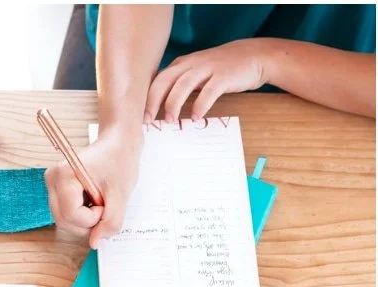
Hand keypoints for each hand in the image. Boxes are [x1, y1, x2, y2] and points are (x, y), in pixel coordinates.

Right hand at [44, 126, 142, 247]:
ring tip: (100, 202)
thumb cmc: (120, 161)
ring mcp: (52, 186)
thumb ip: (110, 221)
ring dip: (86, 221)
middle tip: (105, 207)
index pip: (71, 215)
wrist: (118, 145)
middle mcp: (52, 180)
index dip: (92, 219)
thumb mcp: (121, 194)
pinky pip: (67, 215)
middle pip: (64, 221)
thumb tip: (95, 243)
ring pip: (64, 221)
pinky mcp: (57, 191)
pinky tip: (93, 202)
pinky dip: (83, 216)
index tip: (106, 205)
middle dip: (88, 223)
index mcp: (64, 175)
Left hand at [144, 38, 268, 122]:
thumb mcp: (197, 72)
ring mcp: (208, 68)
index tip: (141, 116)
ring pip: (183, 85)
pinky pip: (208, 91)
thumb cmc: (222, 69)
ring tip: (170, 120)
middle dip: (153, 101)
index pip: (158, 80)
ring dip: (173, 103)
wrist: (255, 56)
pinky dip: (200, 105)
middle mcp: (192, 64)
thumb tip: (161, 108)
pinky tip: (195, 117)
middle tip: (148, 120)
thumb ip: (181, 84)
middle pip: (165, 81)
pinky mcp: (224, 76)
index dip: (147, 97)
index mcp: (182, 64)